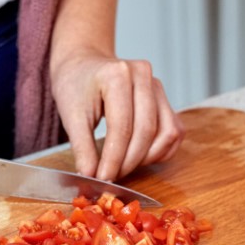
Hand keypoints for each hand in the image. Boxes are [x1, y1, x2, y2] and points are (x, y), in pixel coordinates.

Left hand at [50, 50, 183, 181]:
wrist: (84, 65)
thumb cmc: (76, 85)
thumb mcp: (71, 116)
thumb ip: (82, 148)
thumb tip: (91, 177)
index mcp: (117, 75)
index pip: (122, 126)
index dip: (114, 158)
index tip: (103, 178)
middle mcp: (143, 76)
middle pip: (146, 131)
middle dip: (129, 161)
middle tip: (111, 177)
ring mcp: (158, 87)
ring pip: (166, 133)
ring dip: (147, 158)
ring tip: (123, 166)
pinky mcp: (165, 100)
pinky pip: (174, 132)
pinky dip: (160, 151)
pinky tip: (140, 157)